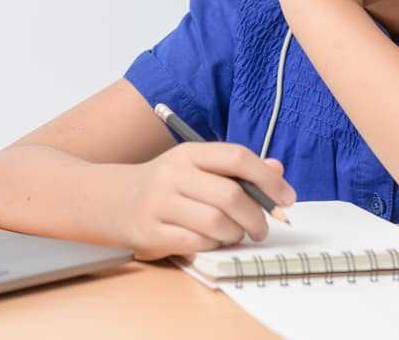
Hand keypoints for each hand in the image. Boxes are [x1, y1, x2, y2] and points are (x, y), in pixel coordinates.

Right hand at [116, 142, 295, 260]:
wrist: (111, 200)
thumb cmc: (165, 185)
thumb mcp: (196, 167)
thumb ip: (236, 168)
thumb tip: (278, 170)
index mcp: (189, 153)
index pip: (236, 157)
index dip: (268, 178)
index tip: (287, 198)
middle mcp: (173, 174)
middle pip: (230, 196)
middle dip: (256, 217)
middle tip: (261, 228)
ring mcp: (159, 203)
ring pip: (216, 223)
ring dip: (235, 234)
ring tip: (234, 234)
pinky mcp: (151, 232)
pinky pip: (197, 244)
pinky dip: (213, 246)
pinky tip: (211, 241)